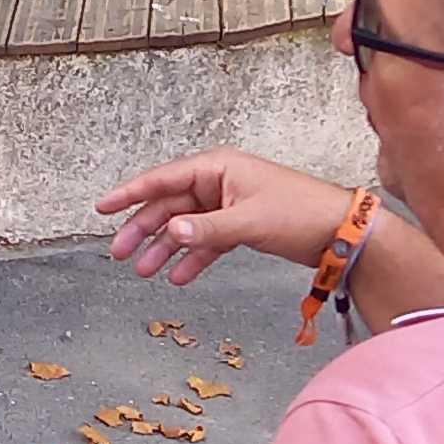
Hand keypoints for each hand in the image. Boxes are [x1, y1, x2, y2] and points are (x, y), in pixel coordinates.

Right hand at [95, 148, 351, 283]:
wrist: (341, 232)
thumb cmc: (301, 212)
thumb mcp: (247, 221)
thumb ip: (205, 230)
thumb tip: (169, 234)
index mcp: (218, 167)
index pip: (163, 179)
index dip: (130, 193)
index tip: (103, 207)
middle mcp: (219, 182)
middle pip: (169, 206)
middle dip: (143, 229)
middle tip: (120, 253)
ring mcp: (228, 204)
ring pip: (185, 227)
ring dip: (164, 248)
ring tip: (144, 270)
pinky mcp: (240, 226)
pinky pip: (206, 241)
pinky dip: (192, 258)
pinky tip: (179, 276)